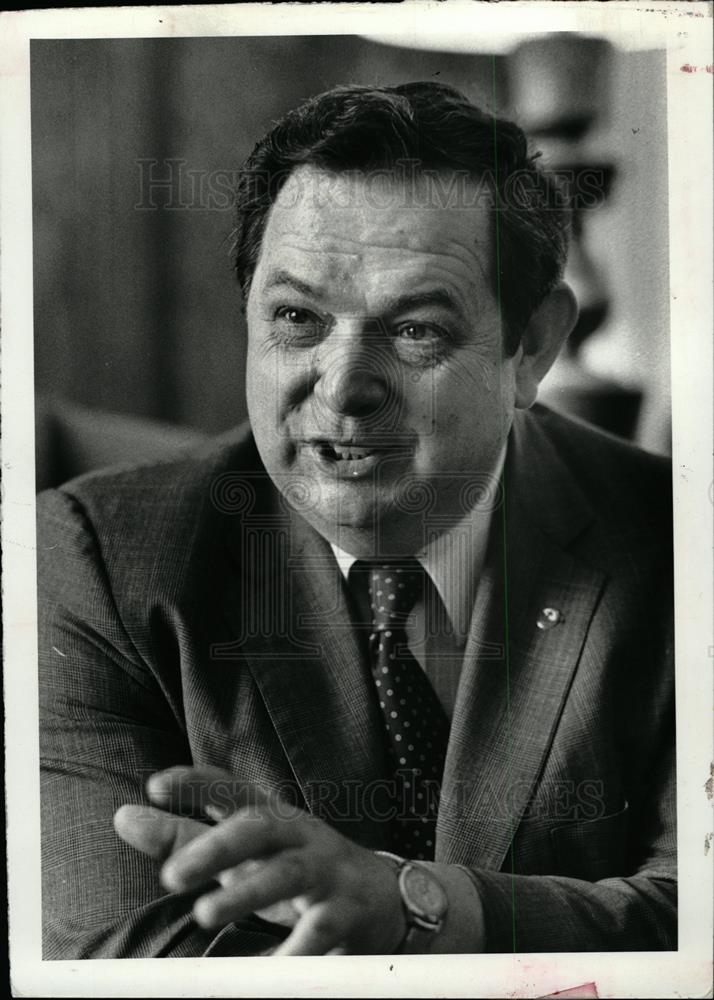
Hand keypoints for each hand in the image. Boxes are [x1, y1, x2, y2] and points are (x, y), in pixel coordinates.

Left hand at [114, 765, 406, 954]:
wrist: (382, 900)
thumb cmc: (296, 871)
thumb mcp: (243, 854)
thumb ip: (185, 836)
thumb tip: (124, 816)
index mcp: (270, 818)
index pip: (231, 789)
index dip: (197, 784)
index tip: (156, 785)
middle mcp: (298, 834)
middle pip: (258, 827)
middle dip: (216, 846)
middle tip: (172, 875)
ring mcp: (325, 870)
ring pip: (287, 874)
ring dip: (248, 893)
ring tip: (206, 914)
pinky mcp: (347, 910)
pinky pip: (321, 929)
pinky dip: (295, 950)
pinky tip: (268, 970)